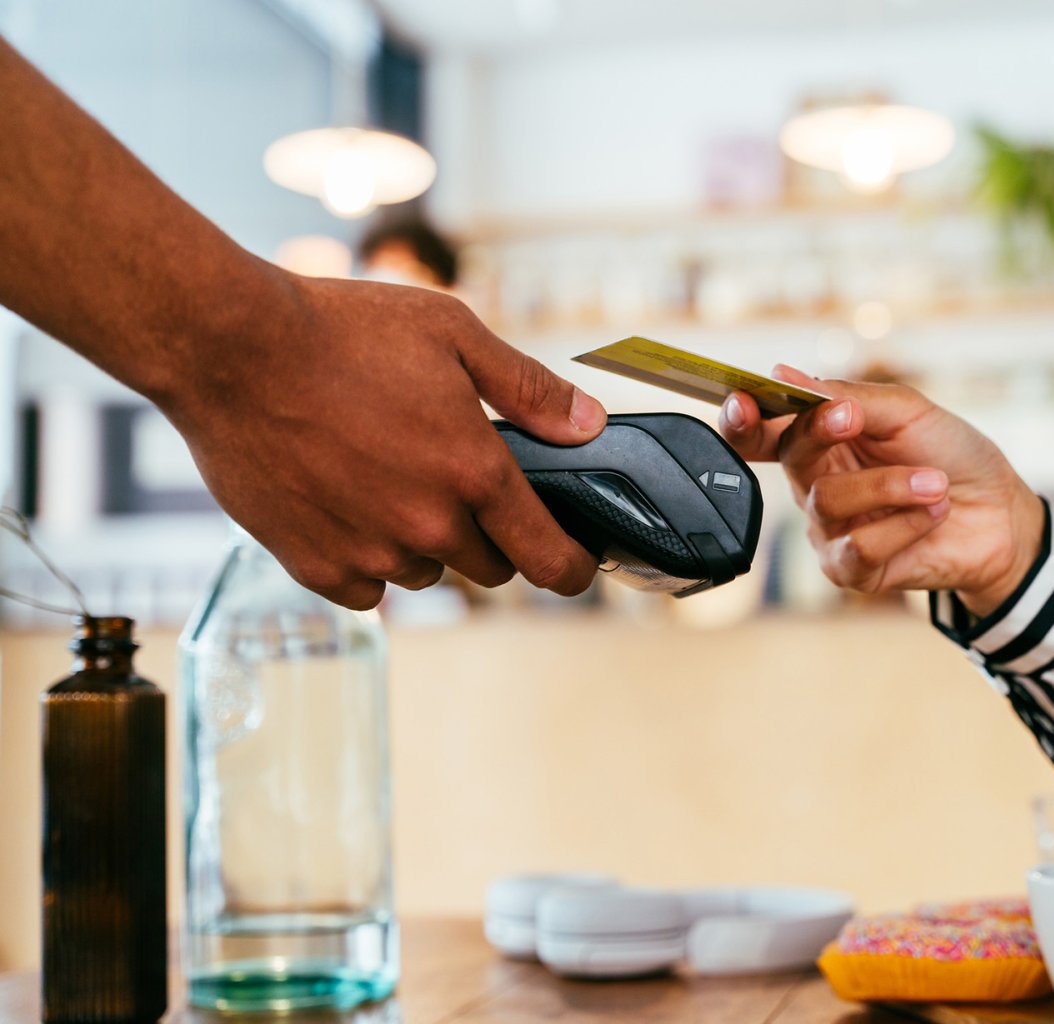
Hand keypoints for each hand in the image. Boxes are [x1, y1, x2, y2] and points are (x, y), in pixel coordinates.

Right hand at [162, 273, 606, 608]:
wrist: (229, 348)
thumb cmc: (341, 330)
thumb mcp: (453, 334)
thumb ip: (529, 388)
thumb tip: (588, 425)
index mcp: (474, 473)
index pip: (549, 558)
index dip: (574, 569)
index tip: (578, 567)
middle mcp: (428, 525)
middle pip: (491, 569)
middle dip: (491, 536)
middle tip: (459, 482)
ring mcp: (368, 552)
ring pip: (425, 574)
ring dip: (424, 543)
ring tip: (388, 475)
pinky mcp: (313, 566)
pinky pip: (365, 587)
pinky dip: (366, 557)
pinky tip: (348, 502)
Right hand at [719, 366, 1042, 613]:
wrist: (1001, 513)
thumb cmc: (953, 455)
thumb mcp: (907, 411)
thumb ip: (848, 396)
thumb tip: (783, 375)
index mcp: (821, 440)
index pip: (763, 431)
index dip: (742, 418)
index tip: (744, 401)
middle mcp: (816, 484)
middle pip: (790, 456)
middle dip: (820, 433)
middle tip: (853, 418)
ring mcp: (830, 530)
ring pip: (828, 500)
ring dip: (890, 485)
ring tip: (936, 481)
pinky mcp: (852, 570)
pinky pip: (859, 547)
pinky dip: (904, 524)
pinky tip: (935, 513)